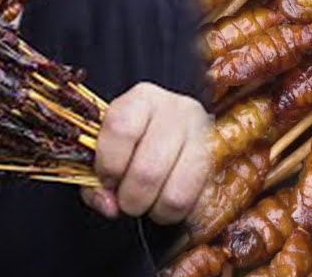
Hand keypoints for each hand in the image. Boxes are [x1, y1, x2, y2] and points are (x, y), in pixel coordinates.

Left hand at [80, 83, 211, 224]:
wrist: (172, 133)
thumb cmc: (131, 144)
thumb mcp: (105, 150)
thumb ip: (94, 181)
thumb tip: (110, 207)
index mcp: (143, 99)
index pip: (121, 129)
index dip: (108, 165)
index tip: (107, 179)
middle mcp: (177, 111)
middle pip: (148, 171)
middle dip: (130, 199)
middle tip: (126, 200)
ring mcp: (203, 137)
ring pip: (174, 195)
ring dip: (155, 210)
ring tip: (148, 202)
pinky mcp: (217, 166)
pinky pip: (194, 205)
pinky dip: (176, 213)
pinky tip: (166, 202)